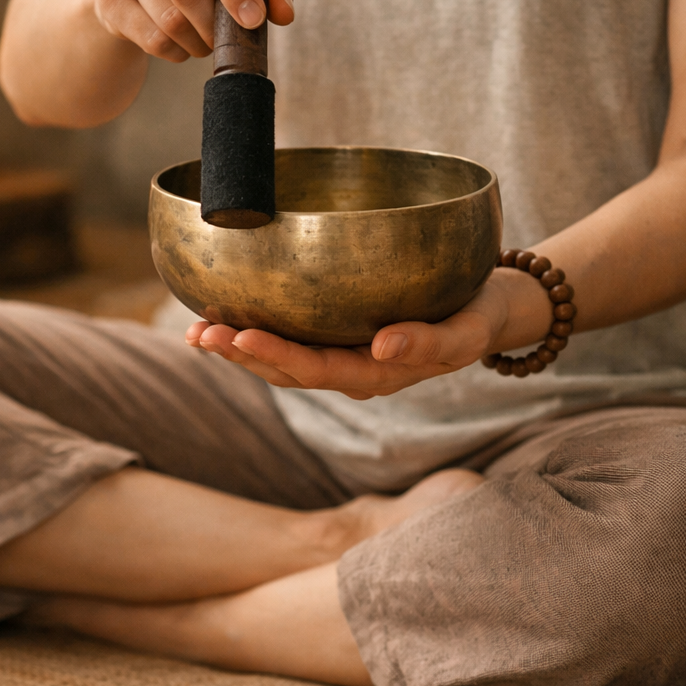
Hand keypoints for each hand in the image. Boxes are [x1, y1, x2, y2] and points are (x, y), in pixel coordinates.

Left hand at [186, 281, 512, 399]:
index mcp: (378, 375)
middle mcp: (352, 370)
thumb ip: (429, 343)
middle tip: (199, 333)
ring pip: (281, 361)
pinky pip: (290, 341)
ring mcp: (342, 356)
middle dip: (241, 353)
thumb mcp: (466, 332)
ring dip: (237, 347)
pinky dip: (254, 333)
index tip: (239, 335)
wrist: (489, 310)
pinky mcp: (338, 336)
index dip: (277, 356)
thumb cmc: (478, 317)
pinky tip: (222, 317)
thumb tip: (383, 348)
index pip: (318, 370)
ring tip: (196, 331)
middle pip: (287, 371)